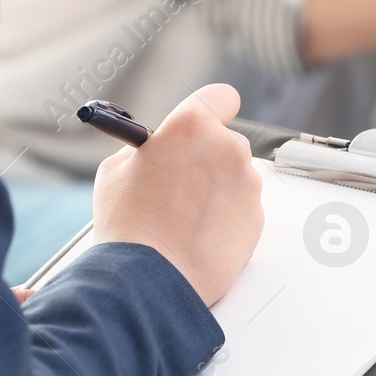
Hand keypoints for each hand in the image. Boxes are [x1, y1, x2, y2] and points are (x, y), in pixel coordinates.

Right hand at [91, 84, 263, 306]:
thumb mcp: (116, 171)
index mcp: (192, 127)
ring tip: (183, 217)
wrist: (149, 279)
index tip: (204, 120)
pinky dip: (227, 217)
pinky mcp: (258, 218)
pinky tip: (197, 234)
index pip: (220, 96)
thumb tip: (158, 149)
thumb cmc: (129, 226)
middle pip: (226, 141)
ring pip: (235, 177)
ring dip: (217, 189)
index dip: (212, 108)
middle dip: (208, 157)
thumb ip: (146, 150)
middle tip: (180, 181)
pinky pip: (243, 208)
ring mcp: (247, 184)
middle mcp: (228, 149)